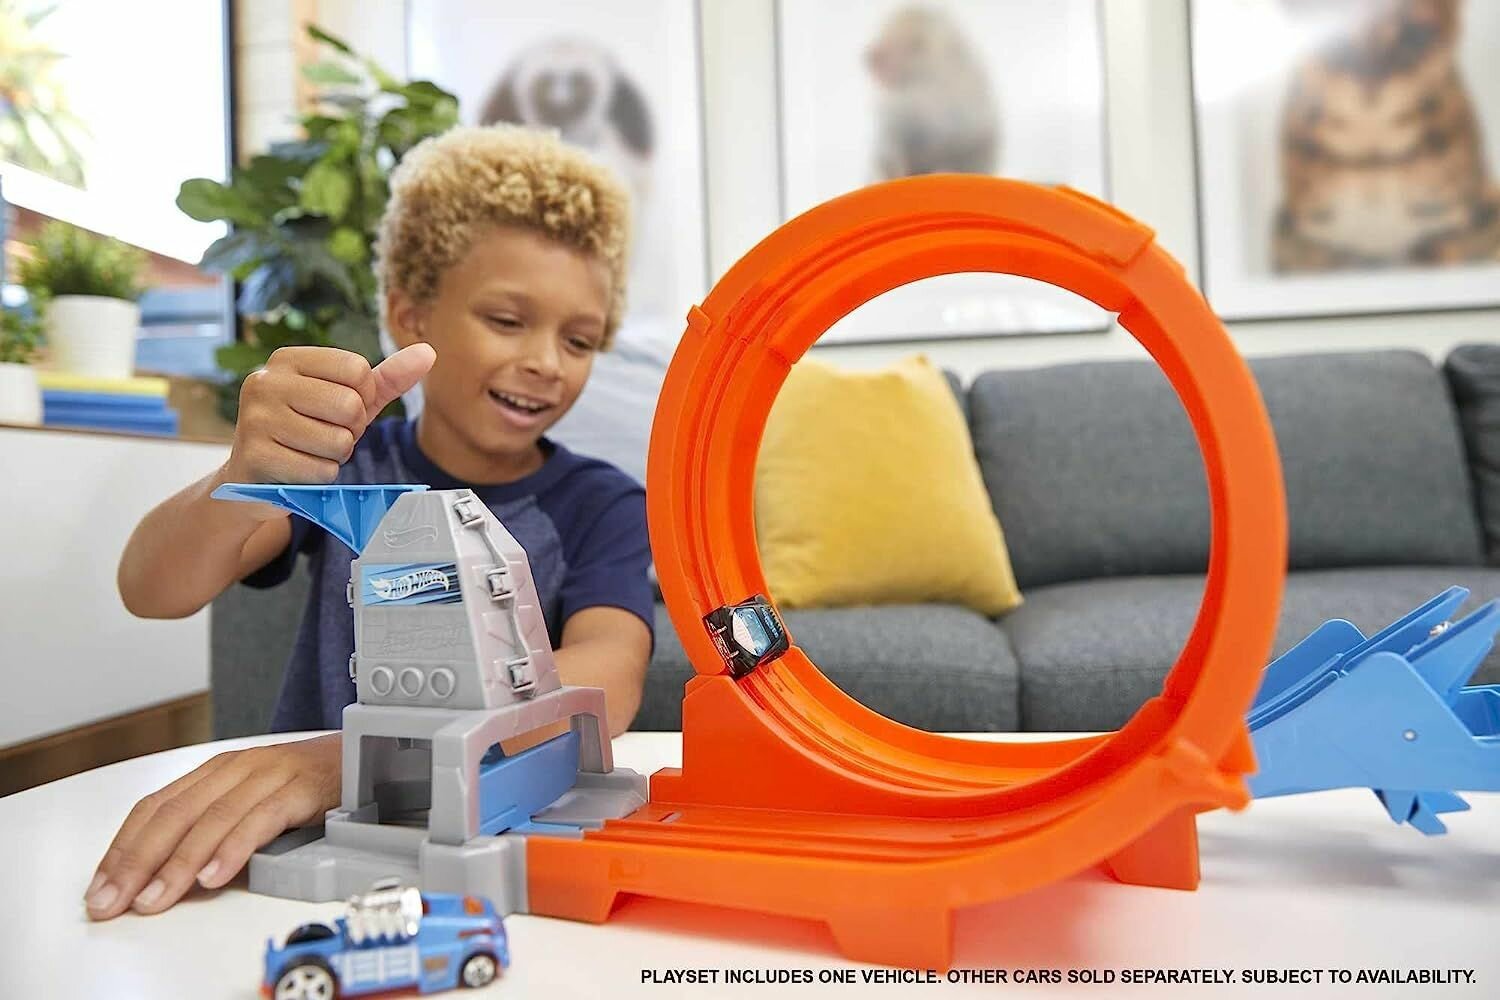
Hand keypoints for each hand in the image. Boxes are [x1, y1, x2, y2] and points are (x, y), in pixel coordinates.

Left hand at [84, 734, 342, 919]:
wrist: (363, 755)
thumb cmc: (306, 783)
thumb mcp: (250, 799)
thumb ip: (212, 826)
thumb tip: (162, 874)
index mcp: (217, 770)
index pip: (155, 807)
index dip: (122, 848)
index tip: (101, 888)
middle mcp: (237, 768)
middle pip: (174, 815)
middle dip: (138, 862)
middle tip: (116, 901)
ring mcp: (269, 775)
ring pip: (212, 819)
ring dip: (178, 864)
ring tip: (156, 899)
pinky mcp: (301, 789)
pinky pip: (261, 820)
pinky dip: (234, 849)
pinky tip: (215, 875)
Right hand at [223, 343, 434, 492]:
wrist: (256, 477)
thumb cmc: (307, 430)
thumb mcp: (346, 399)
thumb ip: (386, 378)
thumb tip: (428, 351)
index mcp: (287, 359)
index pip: (358, 369)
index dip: (363, 398)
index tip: (339, 410)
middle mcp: (265, 382)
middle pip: (350, 405)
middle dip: (351, 430)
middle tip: (325, 435)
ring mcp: (255, 418)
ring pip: (338, 441)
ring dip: (336, 456)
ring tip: (310, 452)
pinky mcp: (255, 456)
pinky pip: (321, 471)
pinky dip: (320, 478)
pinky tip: (298, 470)